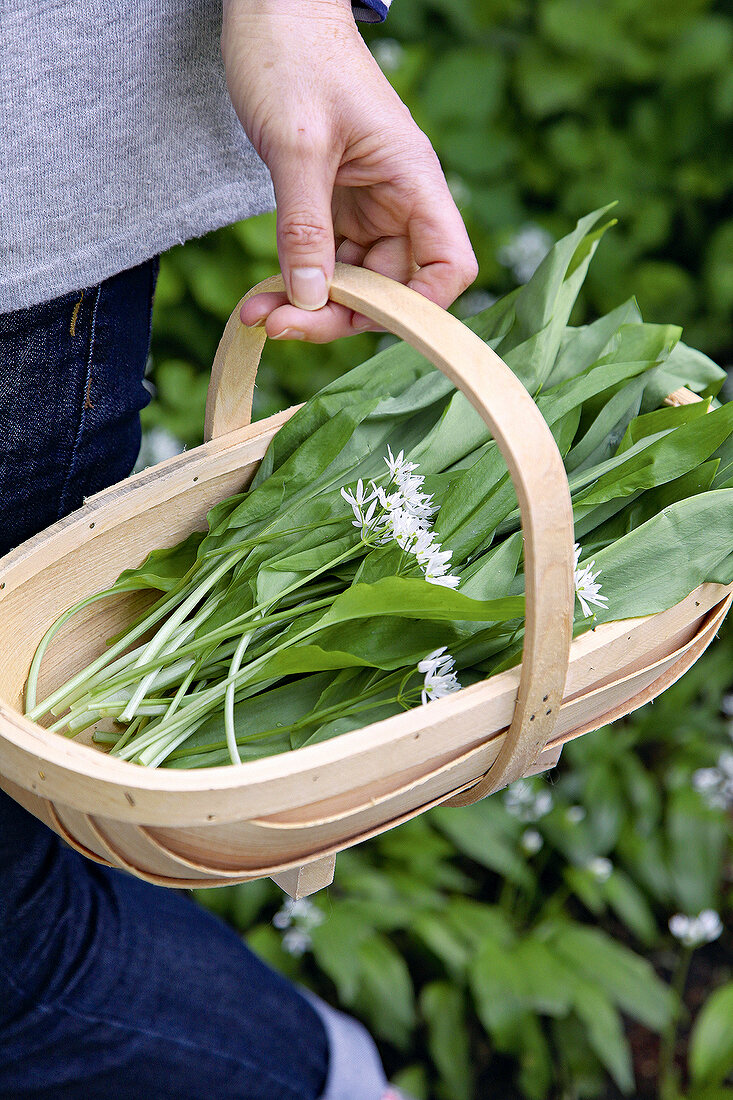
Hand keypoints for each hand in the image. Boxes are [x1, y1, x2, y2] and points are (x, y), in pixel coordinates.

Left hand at [221, 0, 477, 341]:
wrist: (269, 7)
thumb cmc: (291, 55)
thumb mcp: (296, 146)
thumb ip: (305, 226)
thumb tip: (312, 300)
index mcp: (411, 180)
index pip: (447, 266)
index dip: (420, 308)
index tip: (363, 321)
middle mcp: (398, 201)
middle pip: (391, 288)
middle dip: (338, 315)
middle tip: (280, 322)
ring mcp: (367, 207)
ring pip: (353, 283)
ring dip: (308, 306)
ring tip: (258, 311)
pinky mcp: (335, 206)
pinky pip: (325, 263)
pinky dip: (296, 283)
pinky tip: (263, 294)